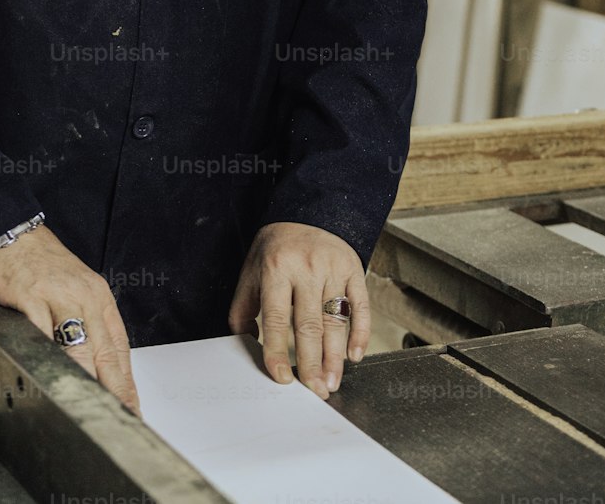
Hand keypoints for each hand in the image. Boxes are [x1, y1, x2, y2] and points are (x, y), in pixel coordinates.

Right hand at [0, 224, 140, 415]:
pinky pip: (41, 335)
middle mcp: (84, 297)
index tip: (131, 410)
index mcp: (100, 298)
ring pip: (78, 348)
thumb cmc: (43, 265)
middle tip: (118, 420)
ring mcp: (58, 297)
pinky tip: (48, 380)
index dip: (126, 383)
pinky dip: (45, 360)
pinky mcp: (30, 297)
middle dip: (114, 392)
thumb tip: (99, 369)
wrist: (12, 234)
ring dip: (84, 384)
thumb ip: (88, 325)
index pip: (120, 348)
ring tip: (87, 414)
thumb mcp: (76, 292)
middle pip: (105, 353)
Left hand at [227, 221, 368, 399]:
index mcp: (276, 270)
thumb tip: (248, 344)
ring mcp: (332, 269)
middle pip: (310, 325)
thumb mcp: (251, 272)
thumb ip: (243, 308)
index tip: (283, 378)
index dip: (279, 351)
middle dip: (312, 363)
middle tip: (316, 391)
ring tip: (332, 382)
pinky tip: (354, 355)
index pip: (277, 319)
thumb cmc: (275, 250)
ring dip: (335, 357)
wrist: (306, 213)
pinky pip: (361, 306)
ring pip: (335, 320)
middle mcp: (306, 269)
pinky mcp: (353, 269)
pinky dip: (360, 333)